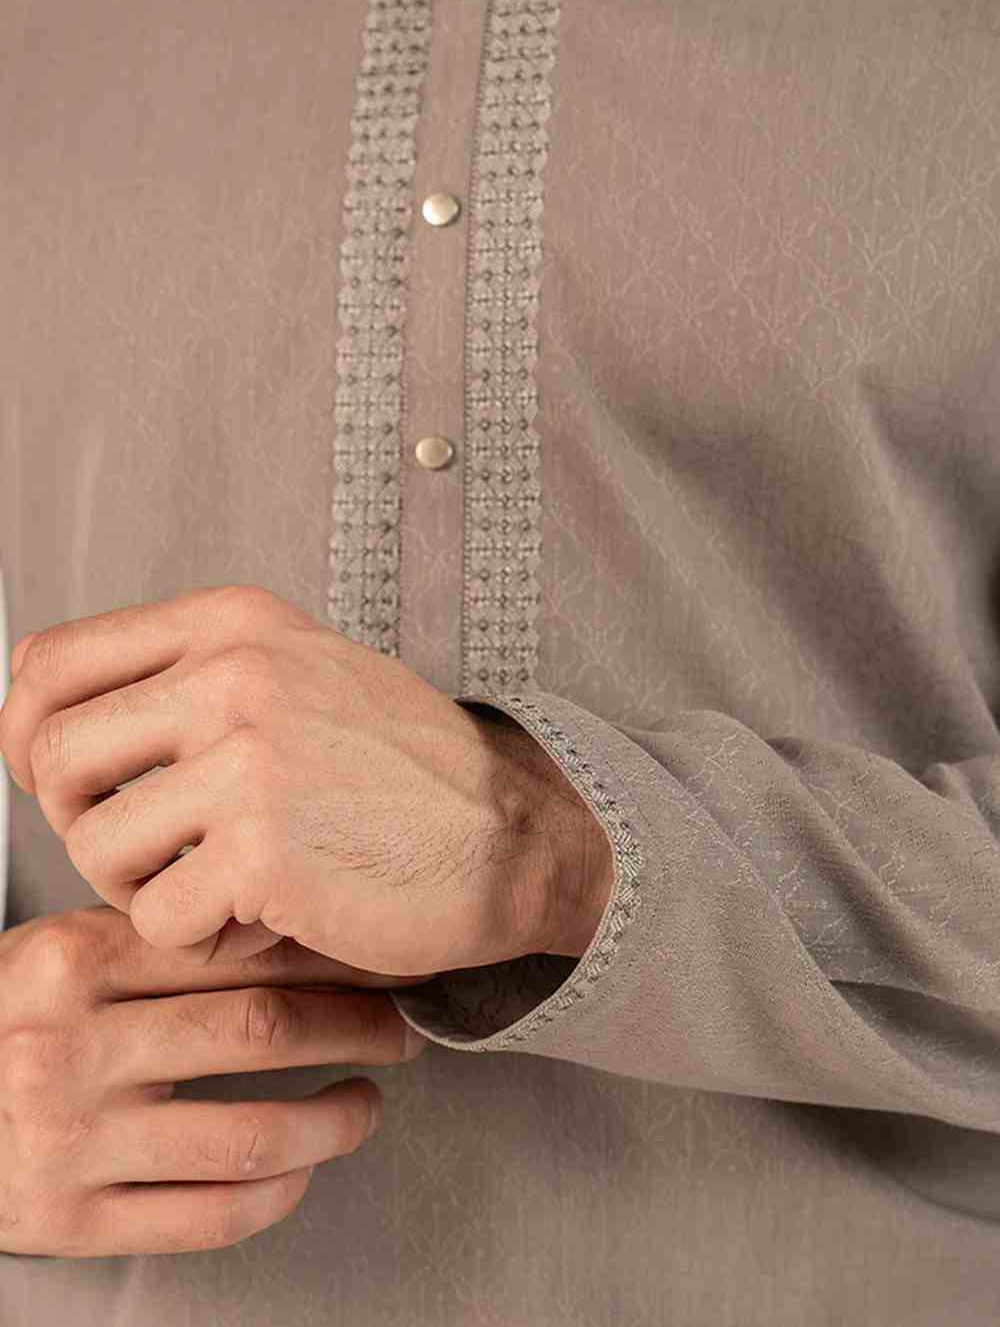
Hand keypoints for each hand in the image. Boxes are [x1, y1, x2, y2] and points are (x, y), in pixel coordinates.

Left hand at [0, 584, 573, 972]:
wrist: (505, 834)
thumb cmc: (398, 768)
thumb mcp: (295, 673)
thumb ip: (186, 678)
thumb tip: (50, 717)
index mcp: (230, 623)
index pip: (49, 661)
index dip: (26, 733)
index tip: (59, 778)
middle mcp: (232, 675)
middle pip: (53, 758)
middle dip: (79, 824)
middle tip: (143, 850)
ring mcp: (248, 758)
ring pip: (96, 846)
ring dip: (146, 888)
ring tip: (220, 884)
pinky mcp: (263, 848)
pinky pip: (159, 918)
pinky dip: (202, 937)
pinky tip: (263, 916)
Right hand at [0, 904, 429, 1258]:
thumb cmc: (2, 1023)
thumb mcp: (61, 953)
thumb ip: (158, 942)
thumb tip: (295, 934)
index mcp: (74, 961)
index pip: (236, 952)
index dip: (332, 959)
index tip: (384, 961)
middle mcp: (71, 1047)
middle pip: (260, 1031)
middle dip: (358, 1028)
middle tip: (402, 1027)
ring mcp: (70, 1140)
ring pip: (251, 1134)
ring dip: (335, 1120)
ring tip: (365, 1102)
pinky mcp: (69, 1222)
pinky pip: (206, 1215)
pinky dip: (276, 1195)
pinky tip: (301, 1171)